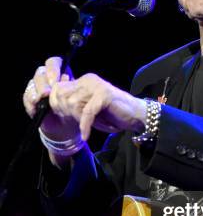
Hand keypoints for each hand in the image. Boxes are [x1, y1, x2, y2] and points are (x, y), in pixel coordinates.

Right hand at [23, 57, 79, 140]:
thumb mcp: (78, 98)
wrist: (67, 126)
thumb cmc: (76, 109)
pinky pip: (27, 97)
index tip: (56, 81)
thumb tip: (67, 80)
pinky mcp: (31, 99)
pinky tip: (34, 109)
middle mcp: (48, 78)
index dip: (52, 69)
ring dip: (35, 92)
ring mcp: (38, 88)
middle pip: (40, 72)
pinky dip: (30, 103)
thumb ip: (74, 88)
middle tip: (47, 93)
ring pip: (32, 83)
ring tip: (39, 100)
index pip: (54, 63)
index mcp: (61, 73)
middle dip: (43, 83)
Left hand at [23, 57, 146, 140]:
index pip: (57, 88)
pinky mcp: (104, 95)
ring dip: (76, 119)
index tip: (62, 116)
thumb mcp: (87, 109)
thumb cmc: (111, 115)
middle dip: (64, 111)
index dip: (54, 103)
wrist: (136, 116)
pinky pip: (87, 112)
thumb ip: (72, 105)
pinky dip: (85, 125)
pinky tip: (86, 135)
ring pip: (72, 103)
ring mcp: (97, 86)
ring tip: (85, 126)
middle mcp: (88, 80)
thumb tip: (53, 107)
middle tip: (75, 122)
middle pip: (61, 95)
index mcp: (83, 81)